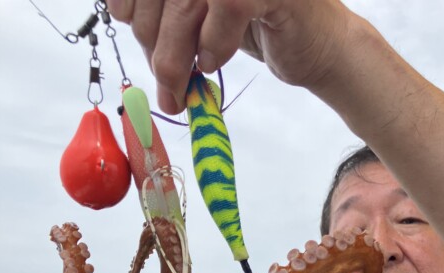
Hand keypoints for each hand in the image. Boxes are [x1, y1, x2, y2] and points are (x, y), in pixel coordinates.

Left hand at [108, 0, 351, 112]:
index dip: (126, 0)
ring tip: (177, 92)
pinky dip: (212, 45)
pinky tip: (213, 64)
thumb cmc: (257, 23)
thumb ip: (166, 7)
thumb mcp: (200, 11)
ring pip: (185, 4)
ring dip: (174, 59)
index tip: (131, 29)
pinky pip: (225, 10)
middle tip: (162, 81)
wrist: (320, 44)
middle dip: (151, 41)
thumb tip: (122, 14)